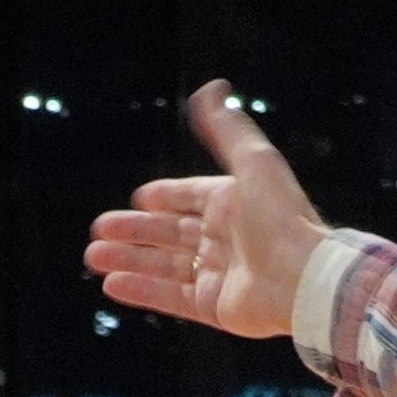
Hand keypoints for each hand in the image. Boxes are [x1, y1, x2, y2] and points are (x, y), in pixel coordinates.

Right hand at [83, 81, 325, 337]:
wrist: (302, 277)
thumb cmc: (281, 217)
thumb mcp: (253, 160)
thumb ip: (227, 128)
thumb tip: (212, 90)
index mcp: (233, 204)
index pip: (190, 196)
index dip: (164, 196)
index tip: (139, 198)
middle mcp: (225, 238)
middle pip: (170, 232)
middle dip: (134, 230)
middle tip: (100, 229)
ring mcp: (219, 274)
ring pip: (164, 265)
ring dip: (129, 259)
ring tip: (93, 256)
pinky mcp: (215, 307)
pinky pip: (171, 298)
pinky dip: (142, 291)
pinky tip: (113, 284)